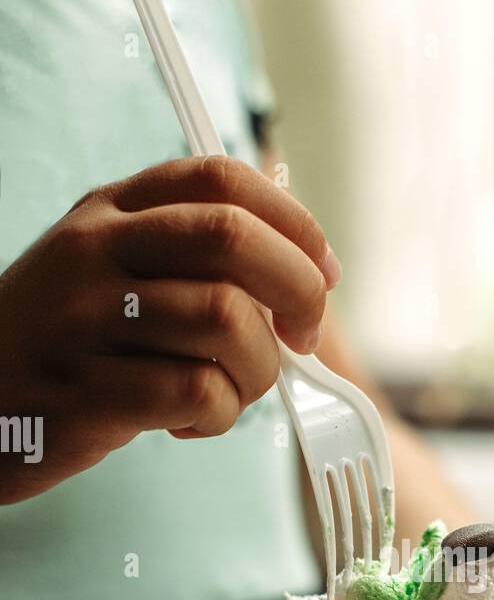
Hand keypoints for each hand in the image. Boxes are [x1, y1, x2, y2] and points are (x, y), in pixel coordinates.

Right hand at [0, 156, 340, 503]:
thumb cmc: (65, 346)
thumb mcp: (108, 272)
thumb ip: (191, 257)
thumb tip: (305, 268)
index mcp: (110, 212)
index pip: (222, 179)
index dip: (295, 224)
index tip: (322, 274)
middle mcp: (95, 252)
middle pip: (233, 238)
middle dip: (297, 291)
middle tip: (300, 339)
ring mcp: (86, 320)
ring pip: (227, 321)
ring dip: (257, 370)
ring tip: (229, 391)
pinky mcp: (87, 392)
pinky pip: (198, 391)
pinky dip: (218, 415)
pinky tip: (190, 421)